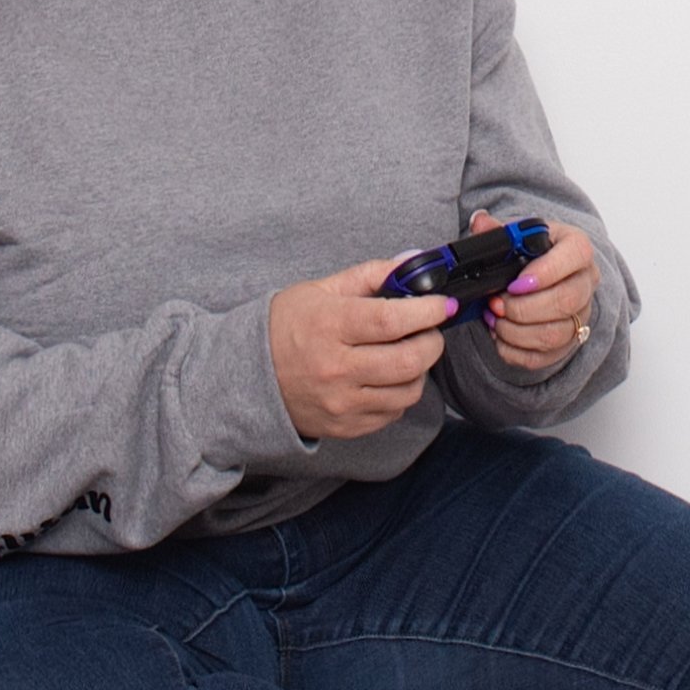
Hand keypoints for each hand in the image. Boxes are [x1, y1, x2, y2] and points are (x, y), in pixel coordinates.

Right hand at [268, 259, 457, 441]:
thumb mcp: (321, 290)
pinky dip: (399, 392)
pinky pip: (393, 413)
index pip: (390, 320)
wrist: (247, 377)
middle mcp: (335, 369)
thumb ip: (370, 275)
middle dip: (432, 341)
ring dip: (419, 369)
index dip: (426, 311)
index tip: (442, 304)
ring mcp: (341, 403)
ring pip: (408, 391)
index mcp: (328, 326)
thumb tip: (411, 263)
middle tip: (430, 328)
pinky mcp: (345, 427)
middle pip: (408, 360)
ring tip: (406, 352)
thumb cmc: (285, 327)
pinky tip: (386, 376)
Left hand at [470, 209, 599, 374]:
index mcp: (577, 248)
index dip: (546, 271)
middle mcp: (586, 282)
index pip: (576, 255)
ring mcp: (580, 315)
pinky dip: (516, 350)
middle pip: (567, 301)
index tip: (516, 283)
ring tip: (494, 320)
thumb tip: (479, 221)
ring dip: (517, 331)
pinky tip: (500, 336)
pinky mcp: (568, 342)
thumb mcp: (518, 237)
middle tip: (496, 304)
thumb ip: (498, 231)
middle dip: (524, 308)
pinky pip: (545, 356)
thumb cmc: (532, 255)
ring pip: (556, 333)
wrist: (543, 276)